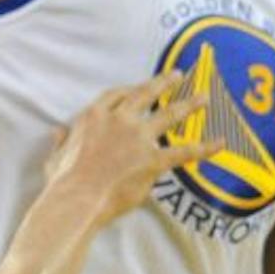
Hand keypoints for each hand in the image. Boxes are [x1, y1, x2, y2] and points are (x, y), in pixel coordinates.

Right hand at [43, 72, 211, 224]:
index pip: (115, 95)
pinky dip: (204, 147)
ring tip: (203, 98)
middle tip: (178, 75)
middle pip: (145, 94)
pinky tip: (220, 142)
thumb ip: (61, 141)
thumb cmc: (62, 180)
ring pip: (169, 114)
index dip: (129, 90)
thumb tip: (57, 132)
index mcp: (93, 117)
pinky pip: (184, 151)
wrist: (77, 198)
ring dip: (188, 104)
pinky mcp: (153, 160)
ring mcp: (137, 138)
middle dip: (164, 82)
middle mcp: (118, 120)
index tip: (138, 87)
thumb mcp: (55, 156)